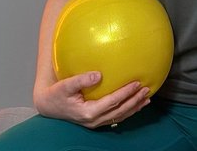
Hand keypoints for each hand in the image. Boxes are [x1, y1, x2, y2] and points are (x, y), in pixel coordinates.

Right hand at [34, 71, 150, 128]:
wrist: (49, 106)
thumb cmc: (57, 94)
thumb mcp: (65, 85)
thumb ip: (81, 80)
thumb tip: (98, 74)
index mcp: (88, 112)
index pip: (112, 102)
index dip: (126, 93)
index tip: (137, 83)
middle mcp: (94, 120)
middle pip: (120, 111)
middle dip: (135, 101)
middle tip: (147, 89)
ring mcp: (96, 122)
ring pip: (119, 116)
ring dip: (134, 107)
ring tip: (147, 98)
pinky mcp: (96, 120)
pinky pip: (115, 117)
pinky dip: (127, 111)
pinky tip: (135, 104)